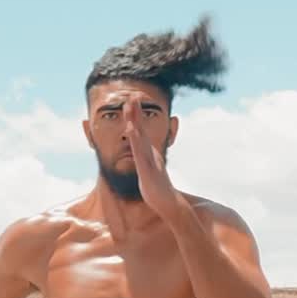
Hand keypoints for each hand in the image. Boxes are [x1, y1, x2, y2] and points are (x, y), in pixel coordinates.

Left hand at [124, 99, 179, 219]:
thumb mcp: (147, 172)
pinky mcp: (147, 171)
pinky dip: (135, 142)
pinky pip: (140, 155)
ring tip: (129, 107)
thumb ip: (144, 162)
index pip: (140, 131)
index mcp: (148, 153)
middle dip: (135, 112)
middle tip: (132, 94)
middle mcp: (149, 154)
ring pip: (140, 139)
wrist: (167, 203)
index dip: (136, 116)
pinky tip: (131, 131)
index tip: (132, 100)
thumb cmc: (156, 189)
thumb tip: (141, 157)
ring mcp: (149, 161)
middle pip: (141, 130)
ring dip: (135, 122)